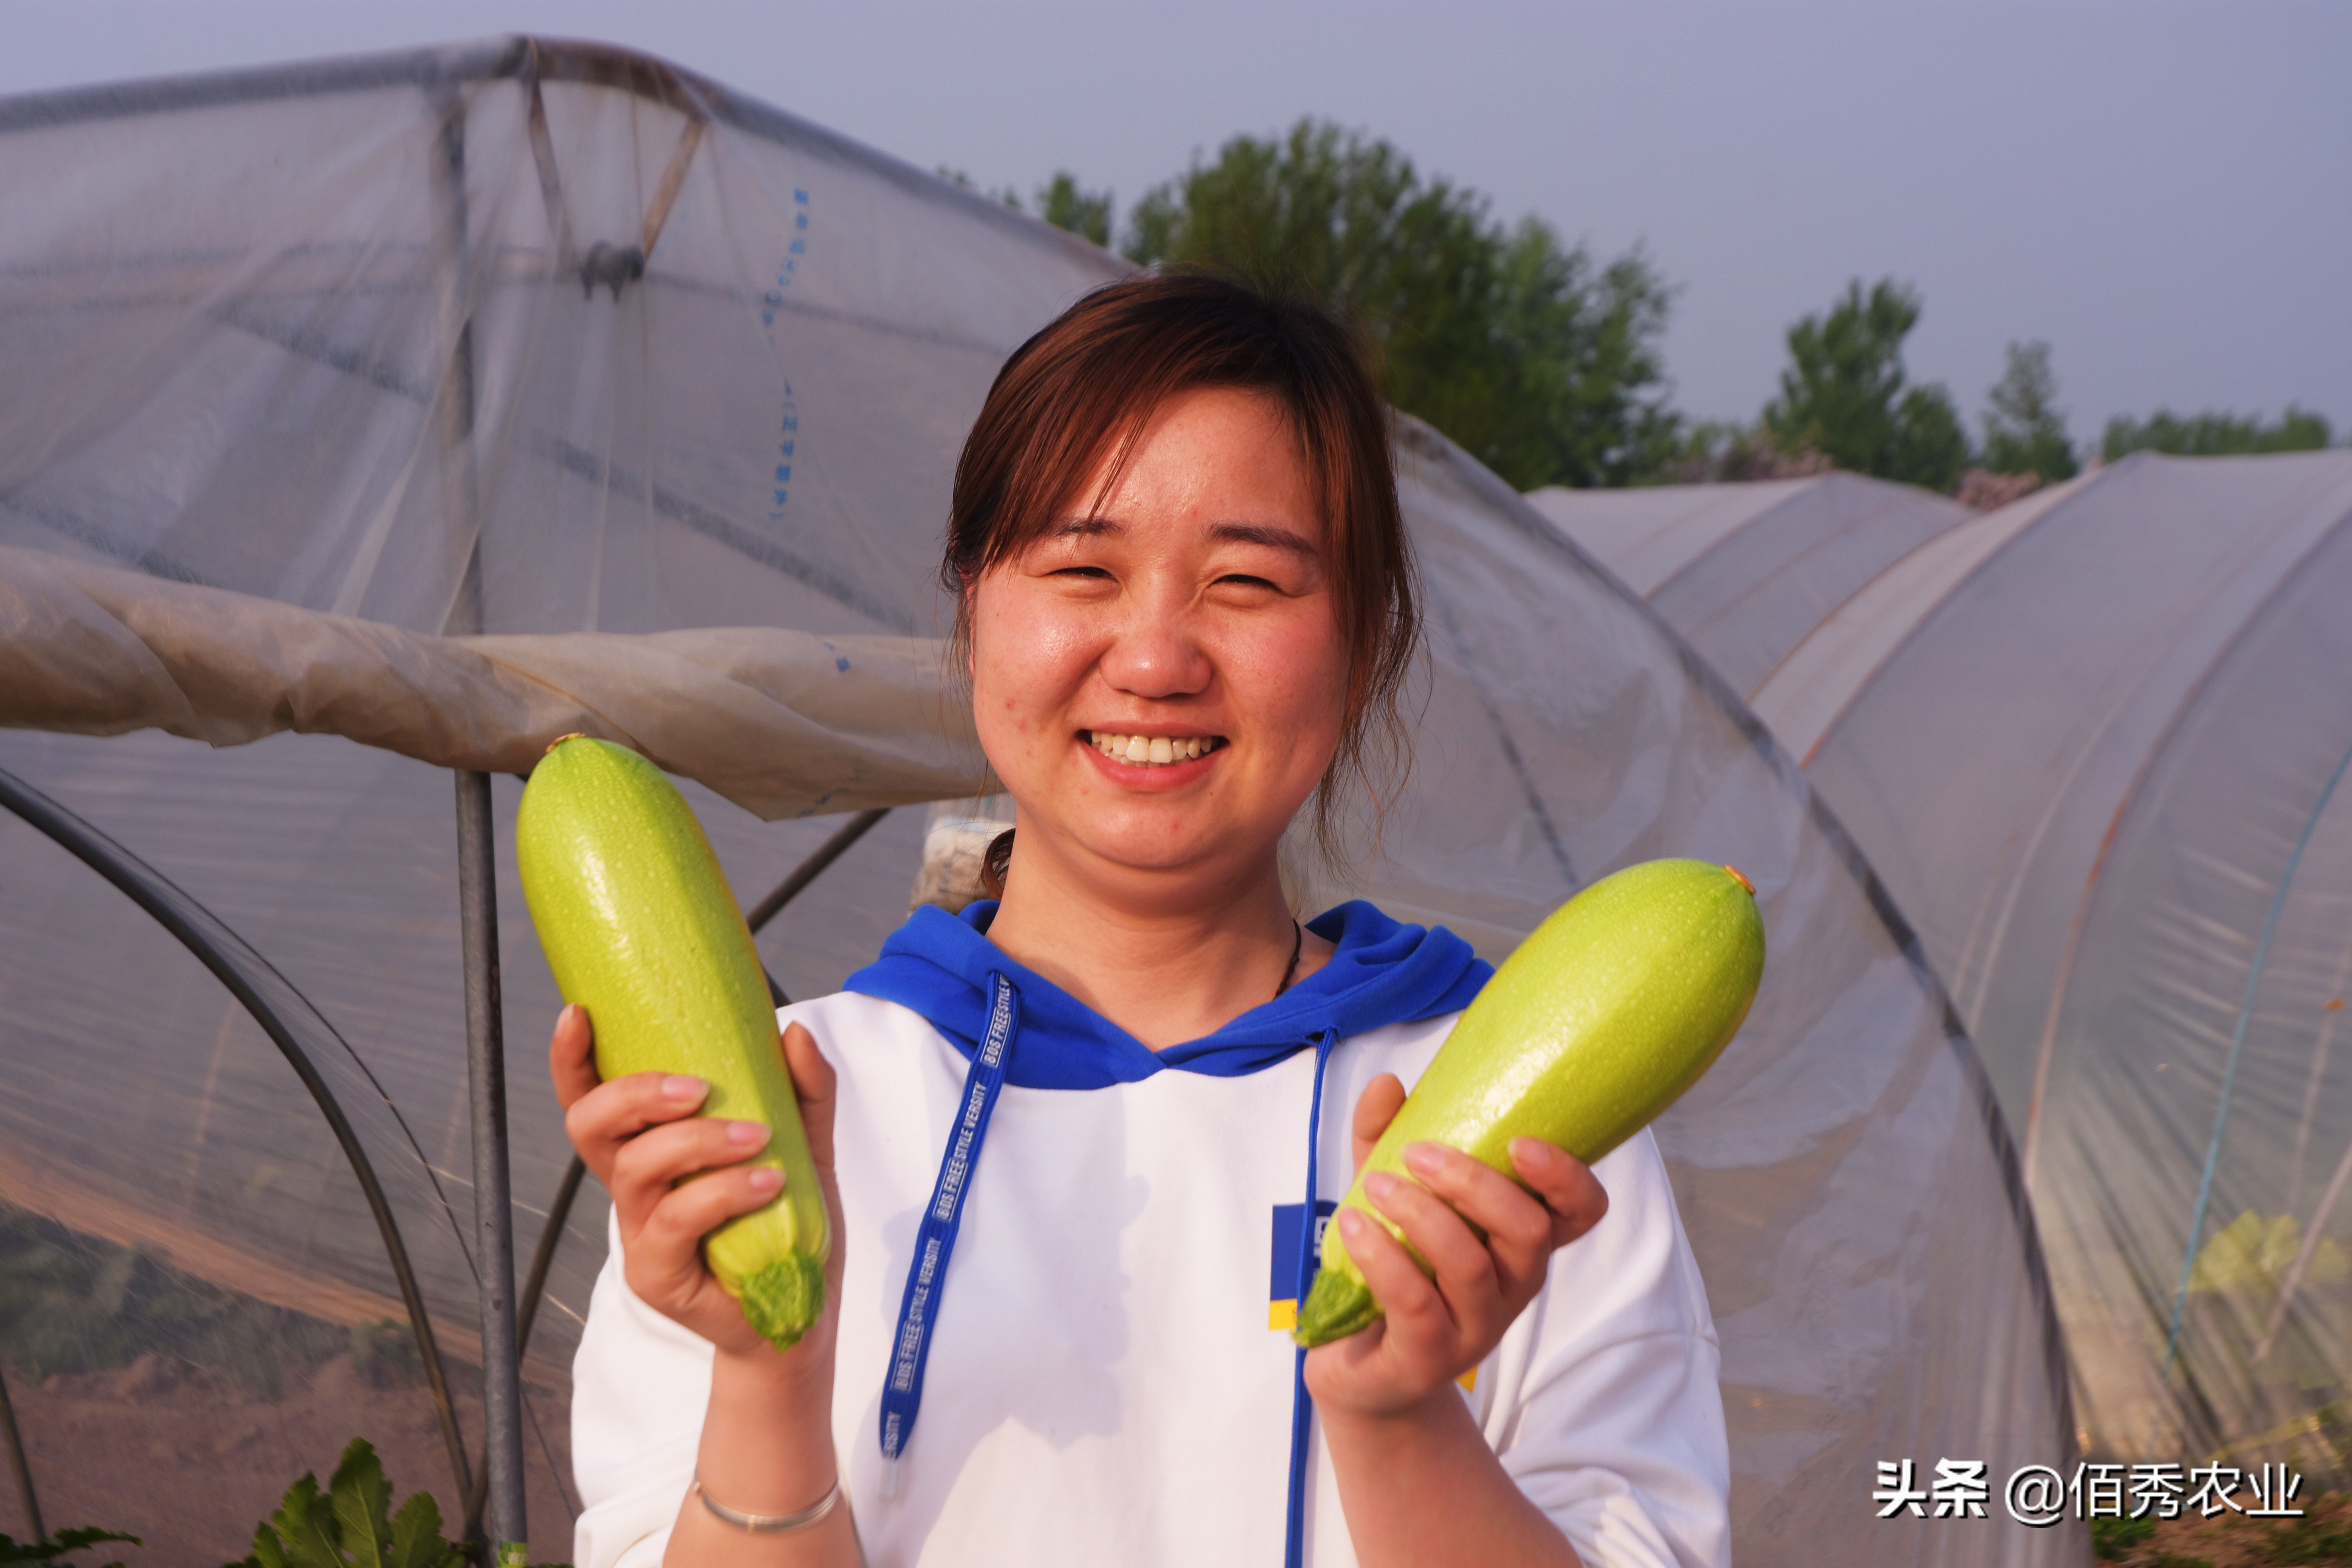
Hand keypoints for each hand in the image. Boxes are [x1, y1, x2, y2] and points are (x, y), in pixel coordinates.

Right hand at [549, 1005, 845, 1369]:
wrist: (802, 1317)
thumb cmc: (790, 1228)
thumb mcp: (807, 1148)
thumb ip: (804, 1093)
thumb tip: (794, 1032)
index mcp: (653, 1151)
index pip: (593, 1101)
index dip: (573, 1061)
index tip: (579, 1014)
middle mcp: (634, 1189)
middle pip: (590, 1128)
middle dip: (634, 1093)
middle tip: (697, 1087)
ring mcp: (639, 1234)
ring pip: (635, 1169)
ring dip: (696, 1141)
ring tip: (756, 1138)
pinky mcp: (657, 1276)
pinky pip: (676, 1221)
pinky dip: (722, 1192)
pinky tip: (768, 1183)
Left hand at [1305, 1073, 1607, 1418]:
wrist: (1353, 1364)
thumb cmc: (1387, 1266)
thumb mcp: (1385, 1192)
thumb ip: (1385, 1137)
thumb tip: (1386, 1082)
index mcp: (1518, 1240)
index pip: (1582, 1212)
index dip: (1568, 1177)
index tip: (1522, 1141)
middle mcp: (1512, 1286)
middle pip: (1528, 1231)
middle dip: (1476, 1183)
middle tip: (1417, 1152)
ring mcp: (1475, 1329)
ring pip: (1470, 1264)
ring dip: (1420, 1213)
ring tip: (1374, 1184)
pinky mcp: (1429, 1359)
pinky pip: (1416, 1303)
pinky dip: (1382, 1256)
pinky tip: (1352, 1226)